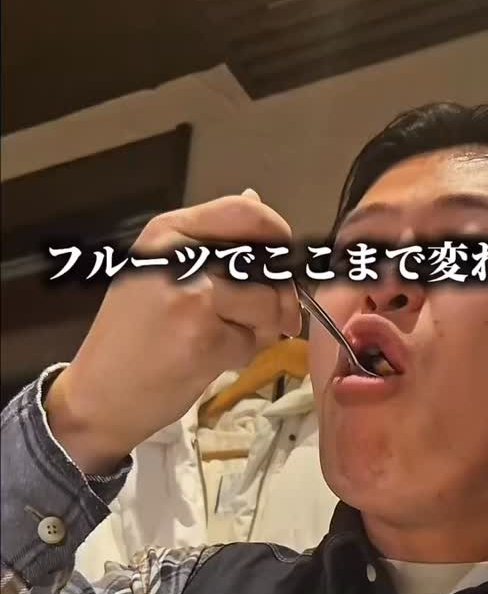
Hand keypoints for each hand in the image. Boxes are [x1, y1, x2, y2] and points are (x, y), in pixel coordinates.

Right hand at [46, 190, 299, 473]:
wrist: (98, 394)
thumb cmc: (132, 336)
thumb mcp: (158, 271)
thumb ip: (211, 242)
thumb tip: (255, 199)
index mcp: (168, 232)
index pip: (245, 212)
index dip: (278, 237)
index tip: (283, 263)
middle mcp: (179, 258)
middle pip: (265, 265)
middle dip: (278, 297)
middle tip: (266, 320)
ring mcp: (192, 299)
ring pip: (267, 306)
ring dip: (260, 331)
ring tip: (224, 340)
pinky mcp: (204, 340)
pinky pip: (252, 343)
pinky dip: (240, 357)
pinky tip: (208, 360)